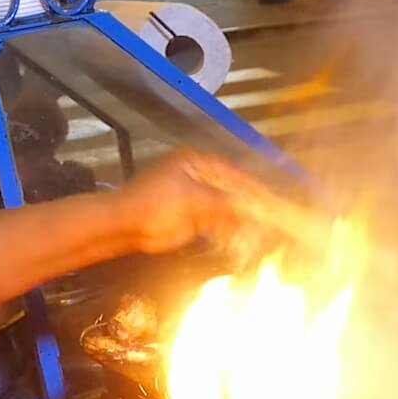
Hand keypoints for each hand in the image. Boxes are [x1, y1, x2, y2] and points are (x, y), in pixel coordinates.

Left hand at [115, 152, 267, 255]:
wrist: (124, 225)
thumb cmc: (155, 204)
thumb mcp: (194, 199)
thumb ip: (226, 203)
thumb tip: (255, 206)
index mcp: (198, 162)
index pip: (235, 173)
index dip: (255, 188)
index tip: (274, 201)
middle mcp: (199, 176)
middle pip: (233, 189)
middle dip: (251, 204)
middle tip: (272, 217)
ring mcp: (194, 197)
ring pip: (226, 206)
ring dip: (242, 218)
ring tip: (263, 229)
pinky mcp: (191, 217)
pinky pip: (216, 221)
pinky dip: (229, 228)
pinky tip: (244, 236)